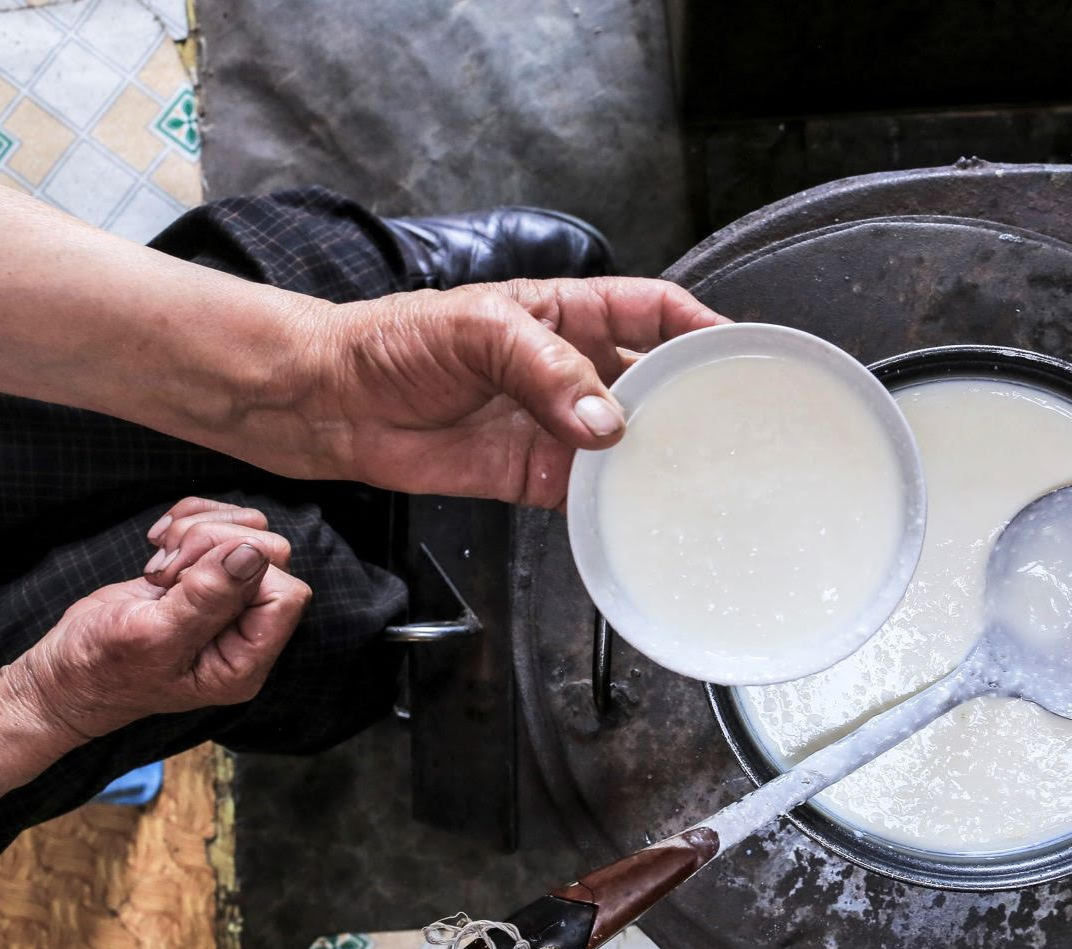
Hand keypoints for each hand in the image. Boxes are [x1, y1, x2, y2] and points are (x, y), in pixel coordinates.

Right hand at [2, 502, 309, 740]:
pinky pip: (219, 522)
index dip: (242, 571)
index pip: (286, 594)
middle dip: (212, 546)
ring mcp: (228, 598)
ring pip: (246, 530)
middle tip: (164, 573)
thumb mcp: (151, 637)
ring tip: (158, 566)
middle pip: (269, 552)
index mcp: (245, 660)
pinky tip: (157, 545)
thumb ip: (206, 598)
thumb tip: (254, 553)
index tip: (185, 580)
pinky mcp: (205, 572)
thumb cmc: (102, 669)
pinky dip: (186, 520)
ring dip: (195, 532)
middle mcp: (246, 628)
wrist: (64, 671)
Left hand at [294, 277, 727, 507]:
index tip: (738, 353)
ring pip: (630, 444)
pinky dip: (617, 508)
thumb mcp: (477, 330)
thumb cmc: (395, 342)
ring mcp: (558, 426)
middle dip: (692, 404)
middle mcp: (573, 370)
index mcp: (568, 314)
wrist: (333, 402)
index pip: (654, 311)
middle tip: (733, 431)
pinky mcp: (535, 475)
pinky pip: (591, 495)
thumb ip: (545, 370)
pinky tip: (643, 515)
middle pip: (654, 384)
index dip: (699, 327)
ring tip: (703, 480)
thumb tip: (606, 422)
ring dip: (661, 461)